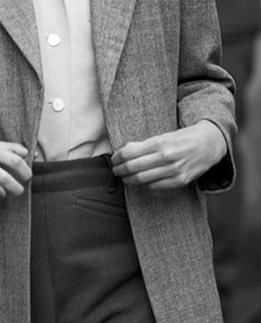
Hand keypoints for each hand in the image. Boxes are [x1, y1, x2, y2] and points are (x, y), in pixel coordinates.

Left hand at [111, 120, 227, 188]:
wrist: (209, 144)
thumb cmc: (183, 138)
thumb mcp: (162, 135)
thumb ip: (144, 145)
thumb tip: (123, 152)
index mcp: (160, 143)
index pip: (129, 153)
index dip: (117, 158)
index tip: (113, 159)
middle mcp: (167, 157)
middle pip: (133, 167)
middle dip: (119, 170)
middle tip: (115, 170)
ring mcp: (174, 171)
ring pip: (142, 179)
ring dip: (128, 180)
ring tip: (124, 177)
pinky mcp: (180, 181)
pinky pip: (155, 186)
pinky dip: (144, 185)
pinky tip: (140, 181)